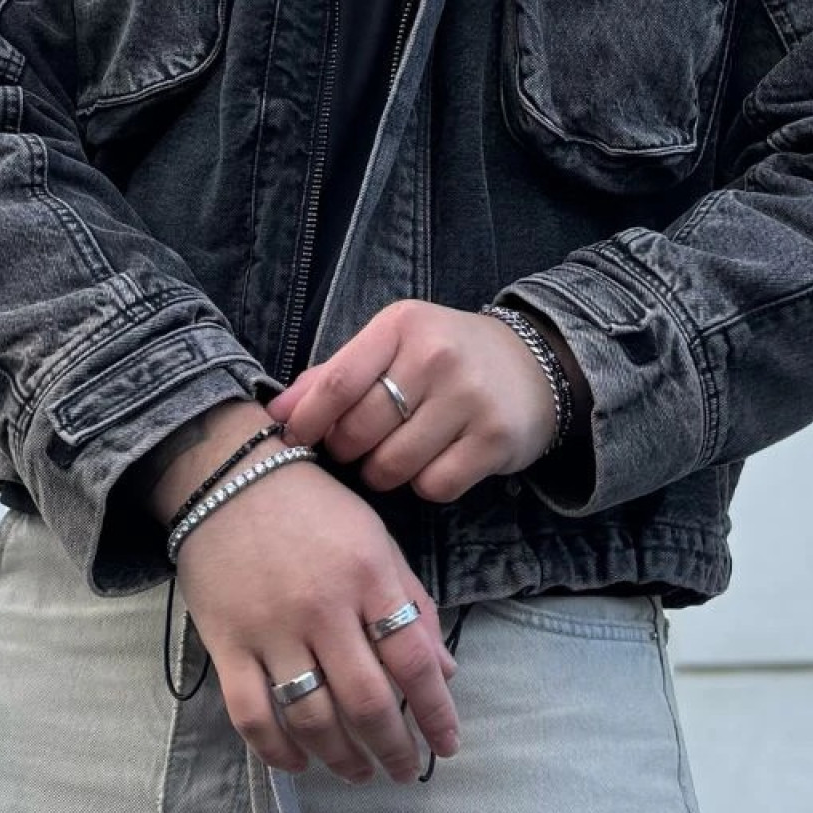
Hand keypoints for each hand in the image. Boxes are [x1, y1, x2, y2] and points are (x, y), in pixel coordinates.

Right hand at [145, 399, 459, 784]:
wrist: (229, 476)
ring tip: (358, 772)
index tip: (447, 745)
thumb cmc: (314, 508)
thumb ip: (412, 602)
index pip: (413, 659)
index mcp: (368, 576)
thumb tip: (445, 673)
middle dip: (394, 748)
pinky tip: (298, 763)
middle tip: (405, 771)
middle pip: (367, 700)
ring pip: (312, 717)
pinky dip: (276, 750)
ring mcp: (270, 628)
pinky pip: (252, 714)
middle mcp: (323, 607)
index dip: (436, 712)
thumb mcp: (376, 540)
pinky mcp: (226, 643)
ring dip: (342, 758)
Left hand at [266, 299, 558, 501]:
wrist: (536, 364)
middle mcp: (437, 356)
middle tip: (359, 446)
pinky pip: (434, 486)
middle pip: (359, 431)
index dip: (307, 421)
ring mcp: (470, 398)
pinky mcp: (495, 439)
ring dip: (383, 472)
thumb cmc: (447, 357)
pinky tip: (435, 461)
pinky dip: (424, 484)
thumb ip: (335, 375)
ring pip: (392, 466)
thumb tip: (276, 412)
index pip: (337, 383)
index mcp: (401, 326)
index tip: (293, 439)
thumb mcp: (393, 345)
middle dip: (348, 450)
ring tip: (397, 454)